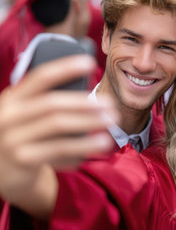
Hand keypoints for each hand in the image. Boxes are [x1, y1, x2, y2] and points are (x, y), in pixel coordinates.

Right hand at [0, 55, 117, 218]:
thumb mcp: (29, 112)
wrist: (2, 167)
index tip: (90, 62)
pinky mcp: (24, 159)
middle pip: (52, 104)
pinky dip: (80, 148)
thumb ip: (49, 100)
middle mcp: (9, 115)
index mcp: (14, 97)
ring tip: (110, 127)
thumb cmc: (26, 131)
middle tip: (111, 106)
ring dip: (88, 125)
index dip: (65, 68)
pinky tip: (96, 147)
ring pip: (58, 127)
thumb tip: (90, 93)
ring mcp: (14, 138)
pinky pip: (58, 151)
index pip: (40, 77)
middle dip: (85, 103)